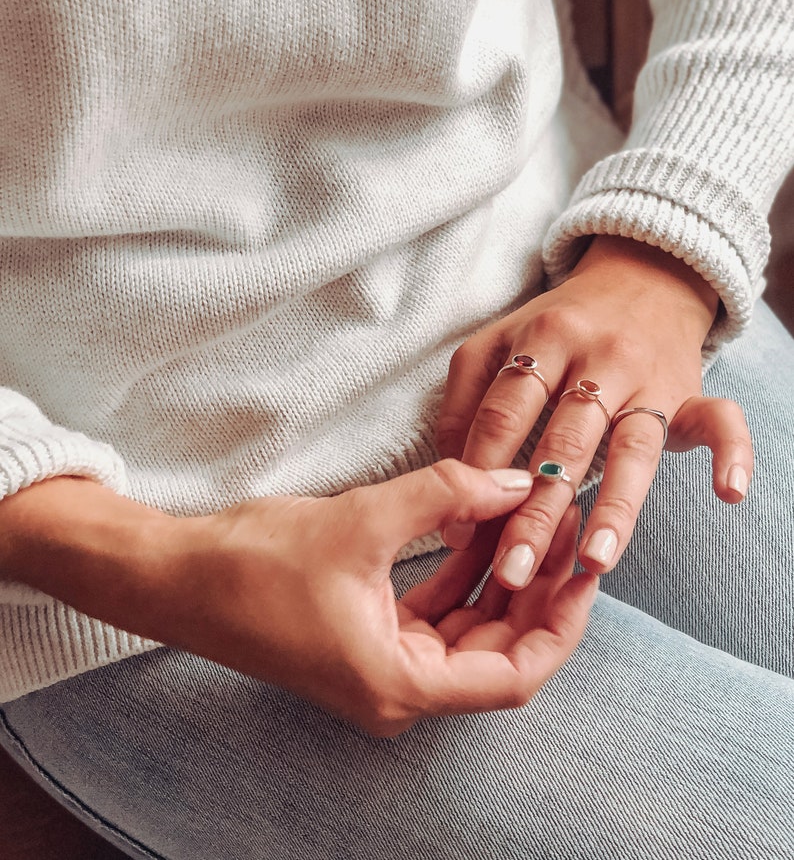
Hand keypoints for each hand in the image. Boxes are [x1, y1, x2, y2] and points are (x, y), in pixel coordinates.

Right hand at [0, 464, 596, 736]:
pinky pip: (433, 617)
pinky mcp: (365, 641)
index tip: (584, 570)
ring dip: (499, 580)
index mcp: (400, 684)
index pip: (515, 673)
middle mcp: (397, 690)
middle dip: (534, 590)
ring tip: (530, 521)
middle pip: (497, 652)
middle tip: (562, 528)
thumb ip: (447, 494)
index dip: (559, 621)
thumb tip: (515, 481)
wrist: (177, 576)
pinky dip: (461, 579)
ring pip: (468, 633)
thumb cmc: (253, 562)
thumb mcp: (363, 519)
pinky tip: (481, 530)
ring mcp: (380, 668)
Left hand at [435, 235, 752, 590]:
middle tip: (514, 571)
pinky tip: (730, 494)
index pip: (504, 414)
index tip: (461, 532)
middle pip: (562, 441)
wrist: (640, 277)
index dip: (478, 471)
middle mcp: (596, 358)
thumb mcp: (497, 343)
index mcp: (541, 341)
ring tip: (595, 561)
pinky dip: (731, 452)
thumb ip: (468, 402)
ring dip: (615, 506)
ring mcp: (647, 377)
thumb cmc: (556, 326)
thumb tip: (453, 477)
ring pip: (632, 446)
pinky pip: (719, 418)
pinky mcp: (689, 390)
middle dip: (536, 510)